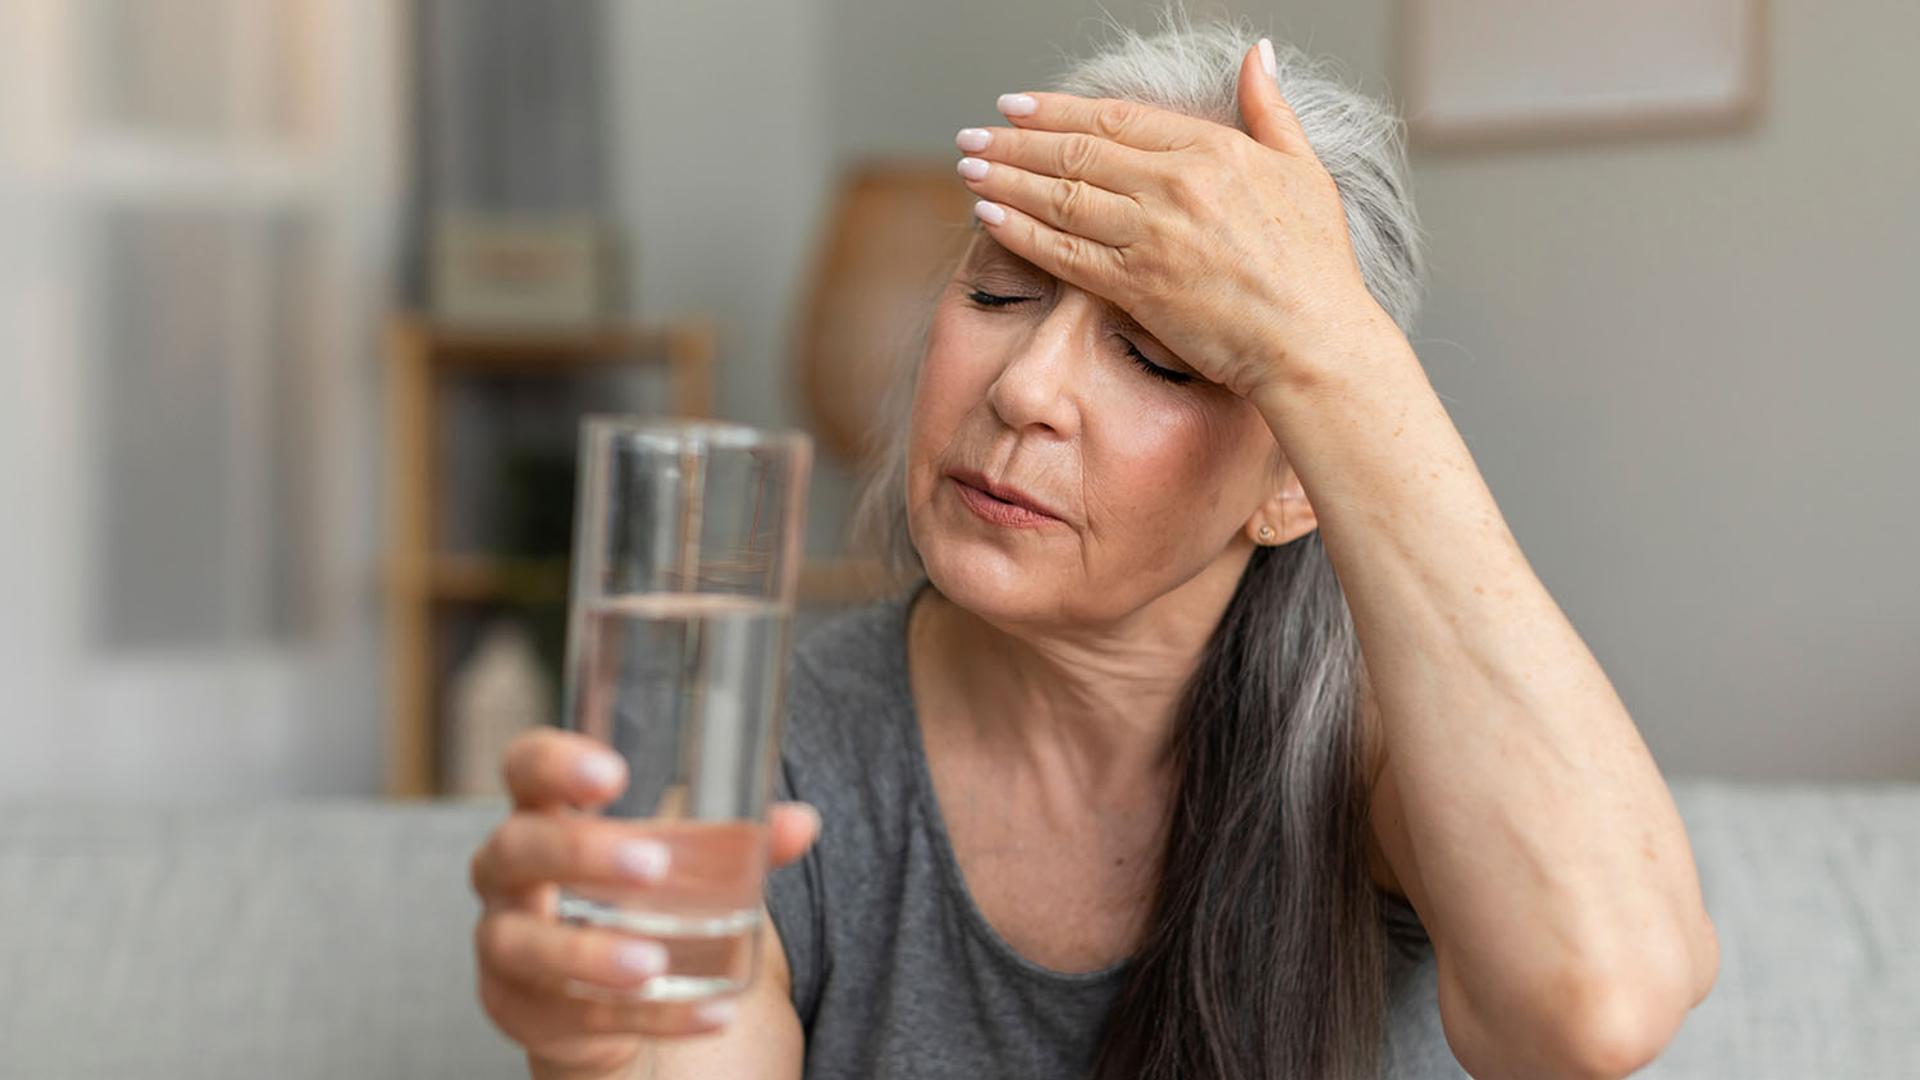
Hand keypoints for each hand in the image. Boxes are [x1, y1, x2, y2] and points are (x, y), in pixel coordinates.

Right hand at [470, 728, 819, 1077]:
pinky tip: (708, 1013)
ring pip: (525, 946)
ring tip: (655, 961)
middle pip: (516, 849)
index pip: (525, 767)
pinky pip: (576, 1016)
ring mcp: (505, 945)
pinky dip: (650, 1016)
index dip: (555, 763)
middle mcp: (507, 874)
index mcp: (544, 814)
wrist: (606, 996)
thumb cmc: (634, 899)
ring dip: (591, 954)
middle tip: (653, 864)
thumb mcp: (681, 863)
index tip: (613, 774)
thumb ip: (736, 840)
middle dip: (581, 853)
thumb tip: (800, 822)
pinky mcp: (521, 1011)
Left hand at [956, 40, 1396, 400]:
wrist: (1313, 342)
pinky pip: (1063, 252)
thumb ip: (1269, 109)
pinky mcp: (1136, 286)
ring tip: (968, 167)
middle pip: (1075, 152)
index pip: (1115, 119)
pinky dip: (1020, 231)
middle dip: (1015, 141)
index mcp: (1211, 151)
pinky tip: (987, 216)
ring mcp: (1151, 236)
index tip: (1018, 105)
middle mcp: (1174, 186)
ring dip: (1005, 179)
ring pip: (1060, 197)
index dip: (1058, 111)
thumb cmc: (1316, 264)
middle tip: (972, 134)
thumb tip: (1255, 55)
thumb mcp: (1304, 170)